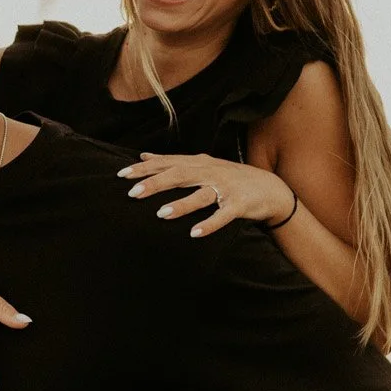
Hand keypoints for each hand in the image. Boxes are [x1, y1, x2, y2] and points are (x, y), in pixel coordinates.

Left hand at [117, 153, 293, 237]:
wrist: (269, 188)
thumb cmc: (229, 178)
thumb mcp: (202, 165)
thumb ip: (172, 162)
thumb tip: (143, 157)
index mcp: (199, 163)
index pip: (167, 163)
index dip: (144, 169)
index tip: (121, 175)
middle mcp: (210, 172)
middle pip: (180, 176)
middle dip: (156, 183)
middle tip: (133, 193)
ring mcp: (225, 188)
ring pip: (201, 196)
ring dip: (182, 205)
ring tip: (162, 214)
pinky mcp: (239, 205)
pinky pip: (223, 216)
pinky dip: (210, 224)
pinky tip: (195, 233)